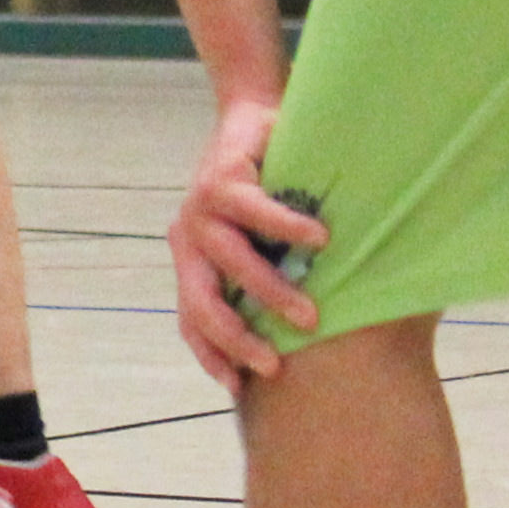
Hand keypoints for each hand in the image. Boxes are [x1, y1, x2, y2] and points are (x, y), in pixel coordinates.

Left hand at [165, 92, 310, 393]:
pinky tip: (320, 240)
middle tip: (275, 366)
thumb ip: (269, 278)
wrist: (249, 118)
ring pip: (232, 261)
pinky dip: (288, 227)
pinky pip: (256, 210)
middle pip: (202, 302)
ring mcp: (199, 209)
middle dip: (236, 339)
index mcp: (192, 261)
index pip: (192, 320)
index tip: (237, 389)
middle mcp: (187, 240)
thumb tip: (311, 338)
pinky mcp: (220, 179)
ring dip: (271, 292)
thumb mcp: (257, 241)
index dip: (210, 355)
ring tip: (309, 316)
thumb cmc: (263, 190)